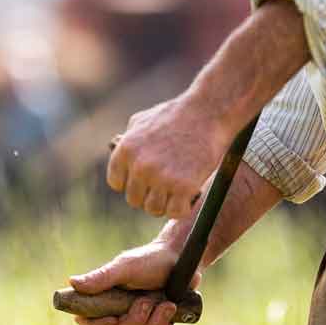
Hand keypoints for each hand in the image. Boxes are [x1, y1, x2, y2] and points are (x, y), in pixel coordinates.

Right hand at [68, 238, 203, 324]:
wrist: (182, 260)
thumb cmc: (151, 259)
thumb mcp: (125, 267)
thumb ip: (101, 277)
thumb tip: (72, 282)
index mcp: (106, 296)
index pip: (90, 320)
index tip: (111, 320)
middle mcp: (119, 309)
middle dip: (134, 320)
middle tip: (147, 301)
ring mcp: (137, 318)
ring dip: (152, 322)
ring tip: (165, 302)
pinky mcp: (154, 323)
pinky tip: (169, 308)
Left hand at [107, 96, 225, 218]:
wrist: (208, 111)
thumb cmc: (177, 114)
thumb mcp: (143, 120)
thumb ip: (128, 140)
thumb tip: (116, 152)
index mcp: (126, 149)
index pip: (117, 183)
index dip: (132, 182)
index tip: (146, 178)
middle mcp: (140, 166)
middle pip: (134, 200)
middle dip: (148, 194)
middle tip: (165, 184)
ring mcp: (161, 177)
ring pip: (153, 209)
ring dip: (165, 203)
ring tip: (177, 190)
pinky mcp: (183, 187)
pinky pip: (175, 212)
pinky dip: (183, 208)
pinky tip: (189, 195)